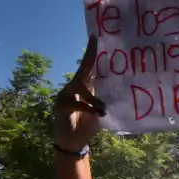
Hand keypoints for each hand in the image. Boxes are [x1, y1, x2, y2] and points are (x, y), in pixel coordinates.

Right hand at [53, 36, 105, 151]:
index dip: (91, 52)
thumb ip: (104, 98)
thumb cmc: (88, 125)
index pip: (88, 67)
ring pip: (79, 88)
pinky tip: (97, 113)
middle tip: (95, 41)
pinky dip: (88, 108)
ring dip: (93, 98)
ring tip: (102, 108)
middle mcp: (73, 87)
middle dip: (89, 56)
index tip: (95, 36)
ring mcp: (64, 95)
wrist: (75, 142)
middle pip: (82, 70)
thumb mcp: (100, 111)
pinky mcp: (60, 106)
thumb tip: (118, 87)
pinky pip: (76, 103)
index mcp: (84, 87)